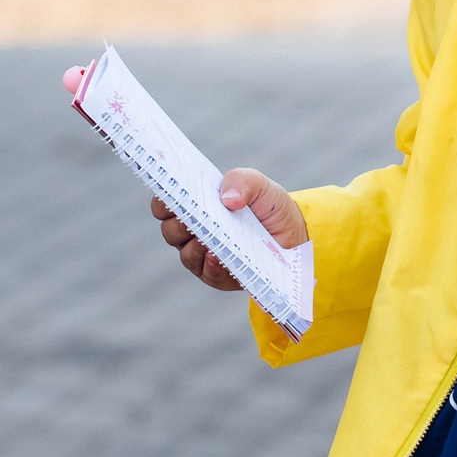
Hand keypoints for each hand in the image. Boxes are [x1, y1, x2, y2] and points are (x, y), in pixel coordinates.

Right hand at [152, 170, 307, 290]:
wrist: (293, 235)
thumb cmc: (268, 207)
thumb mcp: (258, 185)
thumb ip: (241, 181)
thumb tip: (226, 198)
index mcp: (197, 206)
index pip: (166, 205)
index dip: (163, 202)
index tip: (169, 198)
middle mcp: (194, 232)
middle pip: (170, 231)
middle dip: (178, 225)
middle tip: (190, 217)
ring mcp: (204, 255)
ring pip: (186, 254)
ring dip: (194, 246)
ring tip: (207, 239)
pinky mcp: (218, 275)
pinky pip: (207, 273)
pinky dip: (211, 265)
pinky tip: (218, 257)